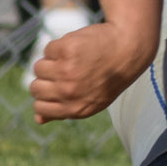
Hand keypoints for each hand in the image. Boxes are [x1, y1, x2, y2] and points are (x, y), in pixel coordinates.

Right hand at [30, 22, 154, 122]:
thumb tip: (38, 119)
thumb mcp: (93, 100)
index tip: (58, 86)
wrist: (130, 47)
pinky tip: (80, 47)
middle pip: (35, 87)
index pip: (39, 107)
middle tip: (70, 71)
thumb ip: (65, 111)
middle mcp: (69, 92)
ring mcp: (67, 71)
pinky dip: (60, 46)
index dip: (45, 96)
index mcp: (76, 109)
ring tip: (76, 59)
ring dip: (53, 61)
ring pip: (39, 67)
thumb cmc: (110, 75)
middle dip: (47, 78)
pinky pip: (48, 50)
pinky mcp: (67, 50)